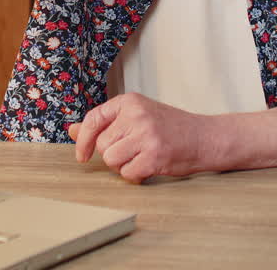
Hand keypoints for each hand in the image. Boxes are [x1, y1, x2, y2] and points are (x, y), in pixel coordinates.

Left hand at [68, 93, 219, 182]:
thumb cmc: (170, 127)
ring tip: (141, 157)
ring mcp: (146, 135)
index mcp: (130, 101)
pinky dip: (136, 175)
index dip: (82, 140)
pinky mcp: (154, 156)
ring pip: (112, 161)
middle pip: (102, 145)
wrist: (204, 137)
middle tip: (133, 151)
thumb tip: (72, 130)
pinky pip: (128, 174)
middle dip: (113, 154)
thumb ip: (105, 123)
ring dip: (123, 166)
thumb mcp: (136, 117)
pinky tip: (150, 166)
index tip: (81, 156)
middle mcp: (137, 115)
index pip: (93, 119)